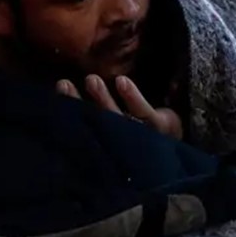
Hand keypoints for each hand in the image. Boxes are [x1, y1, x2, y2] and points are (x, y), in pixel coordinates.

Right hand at [57, 75, 183, 140]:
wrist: (181, 156)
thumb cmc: (142, 137)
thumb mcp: (116, 129)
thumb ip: (95, 118)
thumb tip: (64, 91)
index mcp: (105, 139)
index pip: (81, 125)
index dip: (67, 108)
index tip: (54, 90)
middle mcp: (118, 138)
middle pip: (94, 120)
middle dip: (78, 103)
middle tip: (64, 84)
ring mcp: (137, 133)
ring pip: (116, 116)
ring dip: (103, 98)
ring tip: (91, 80)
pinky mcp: (156, 125)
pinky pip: (143, 111)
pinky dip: (132, 97)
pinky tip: (122, 82)